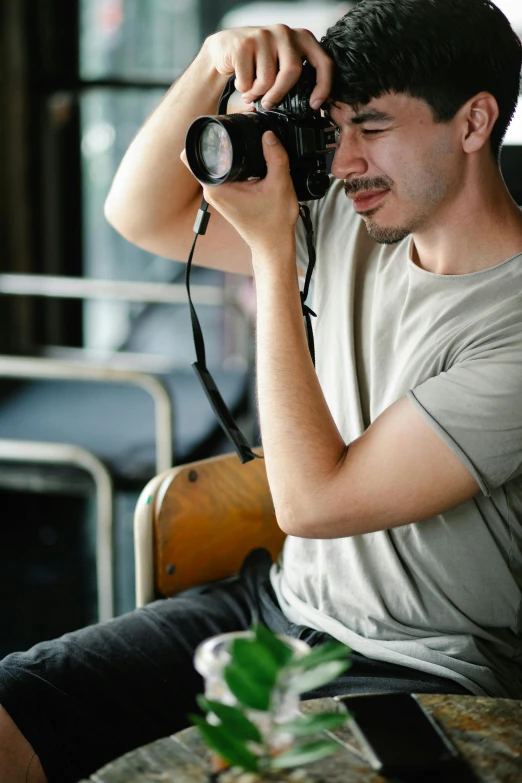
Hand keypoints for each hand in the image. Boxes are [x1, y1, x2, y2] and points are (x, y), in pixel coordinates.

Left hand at [181, 131, 298, 257]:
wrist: (273, 244)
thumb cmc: (274, 223)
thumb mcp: (280, 185)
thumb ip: (276, 157)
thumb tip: (269, 134)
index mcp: (217, 188)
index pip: (190, 155)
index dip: (199, 137)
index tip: (215, 130)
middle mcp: (212, 191)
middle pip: (201, 155)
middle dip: (214, 142)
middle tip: (235, 135)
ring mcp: (216, 195)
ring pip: (211, 164)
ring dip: (223, 153)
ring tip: (242, 148)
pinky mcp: (224, 197)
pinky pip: (220, 172)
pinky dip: (229, 164)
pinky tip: (245, 162)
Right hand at [202, 25, 333, 109]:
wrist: (223, 49)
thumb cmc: (257, 62)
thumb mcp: (281, 64)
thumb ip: (296, 77)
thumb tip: (310, 106)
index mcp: (301, 38)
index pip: (323, 62)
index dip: (322, 86)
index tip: (314, 105)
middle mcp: (285, 32)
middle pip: (292, 71)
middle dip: (280, 94)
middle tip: (268, 105)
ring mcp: (264, 35)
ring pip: (267, 79)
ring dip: (257, 93)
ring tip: (251, 92)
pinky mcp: (243, 43)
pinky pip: (248, 80)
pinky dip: (243, 89)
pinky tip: (241, 83)